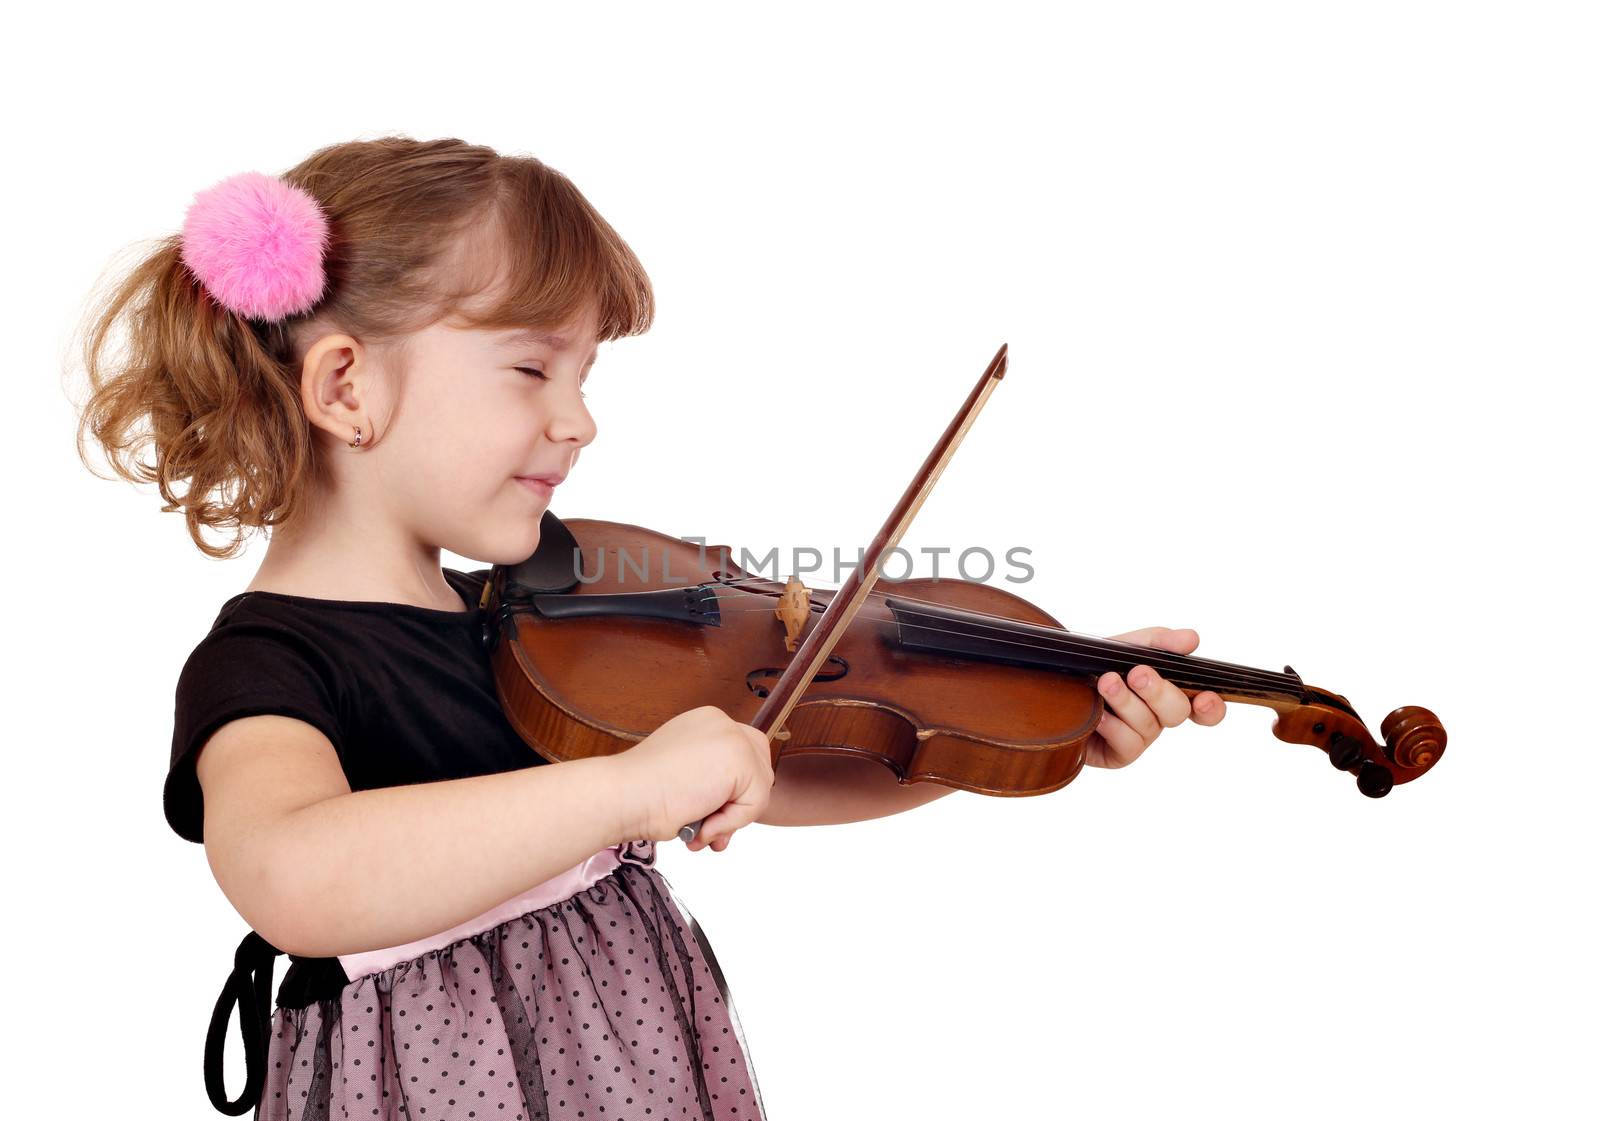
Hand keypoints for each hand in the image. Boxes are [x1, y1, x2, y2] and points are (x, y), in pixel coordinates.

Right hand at [617, 705, 774, 851]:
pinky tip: (700, 823)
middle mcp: (721, 723)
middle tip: (710, 827)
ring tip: (698, 827)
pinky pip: (754, 803)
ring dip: (730, 819)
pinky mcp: (739, 758)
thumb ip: (712, 781)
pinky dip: (729, 823)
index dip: (733, 792)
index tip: (708, 814)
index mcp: (706, 723)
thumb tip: (734, 803)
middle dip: (740, 805)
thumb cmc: (640, 793)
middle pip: (759, 770)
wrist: (622, 796)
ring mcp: (732, 737)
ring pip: (758, 790)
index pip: (743, 756)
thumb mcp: (683, 777)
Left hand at [1083, 627, 1225, 768]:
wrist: (1053, 684)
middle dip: (1159, 692)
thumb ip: (1157, 641)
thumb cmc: (1094, 666)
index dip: (1211, 707)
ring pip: (1149, 726)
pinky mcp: (1118, 755)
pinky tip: (1096, 712)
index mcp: (1167, 691)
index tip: (1205, 697)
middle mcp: (1157, 716)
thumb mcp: (1124, 647)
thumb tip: (1192, 639)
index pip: (1203, 706)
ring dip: (1127, 702)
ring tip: (1105, 683)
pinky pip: (1127, 744)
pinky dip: (1111, 724)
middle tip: (1137, 673)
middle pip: (1177, 712)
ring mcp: (1139, 737)